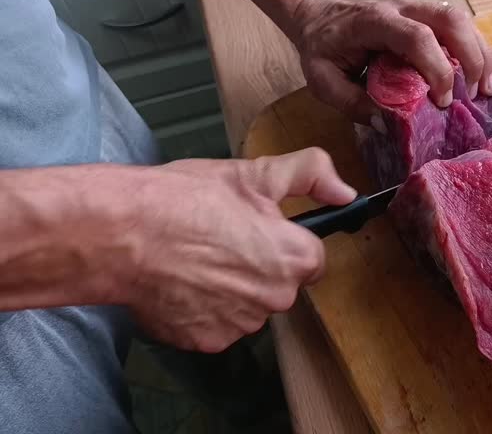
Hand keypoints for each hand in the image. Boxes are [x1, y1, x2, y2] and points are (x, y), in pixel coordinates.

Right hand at [123, 148, 355, 352]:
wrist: (120, 234)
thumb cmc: (184, 201)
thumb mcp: (252, 174)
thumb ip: (310, 176)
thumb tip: (346, 192)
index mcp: (293, 259)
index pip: (312, 258)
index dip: (287, 240)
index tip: (262, 231)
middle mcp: (275, 299)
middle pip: (280, 284)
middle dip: (259, 265)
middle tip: (221, 240)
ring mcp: (240, 325)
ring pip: (248, 306)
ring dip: (231, 289)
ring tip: (196, 260)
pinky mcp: (207, 342)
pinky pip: (216, 325)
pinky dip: (202, 309)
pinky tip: (181, 282)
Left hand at [292, 0, 491, 122]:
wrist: (318, 12)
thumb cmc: (321, 46)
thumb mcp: (323, 80)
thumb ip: (352, 102)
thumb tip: (387, 124)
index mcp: (375, 22)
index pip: (418, 38)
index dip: (438, 69)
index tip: (442, 102)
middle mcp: (402, 9)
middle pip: (450, 20)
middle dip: (472, 58)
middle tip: (476, 95)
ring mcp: (416, 8)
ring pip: (461, 20)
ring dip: (481, 54)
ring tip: (488, 89)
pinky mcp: (425, 16)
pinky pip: (459, 26)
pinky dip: (477, 49)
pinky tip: (486, 74)